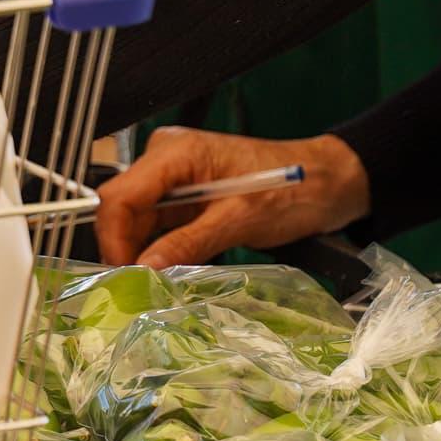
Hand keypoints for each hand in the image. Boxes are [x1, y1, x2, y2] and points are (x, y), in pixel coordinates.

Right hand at [96, 127, 369, 267]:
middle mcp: (165, 158)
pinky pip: (157, 223)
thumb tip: (146, 268)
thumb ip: (188, 242)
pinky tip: (165, 269)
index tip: (124, 275)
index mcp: (176, 152)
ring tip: (150, 285)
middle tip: (136, 289)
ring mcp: (173, 175)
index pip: (120, 195)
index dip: (114, 237)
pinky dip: (158, 247)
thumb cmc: (293, 189)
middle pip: (123, 208)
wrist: (326, 182)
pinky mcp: (183, 194)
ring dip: (141, 251)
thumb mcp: (239, 220)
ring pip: (136, 219)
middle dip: (125, 248)